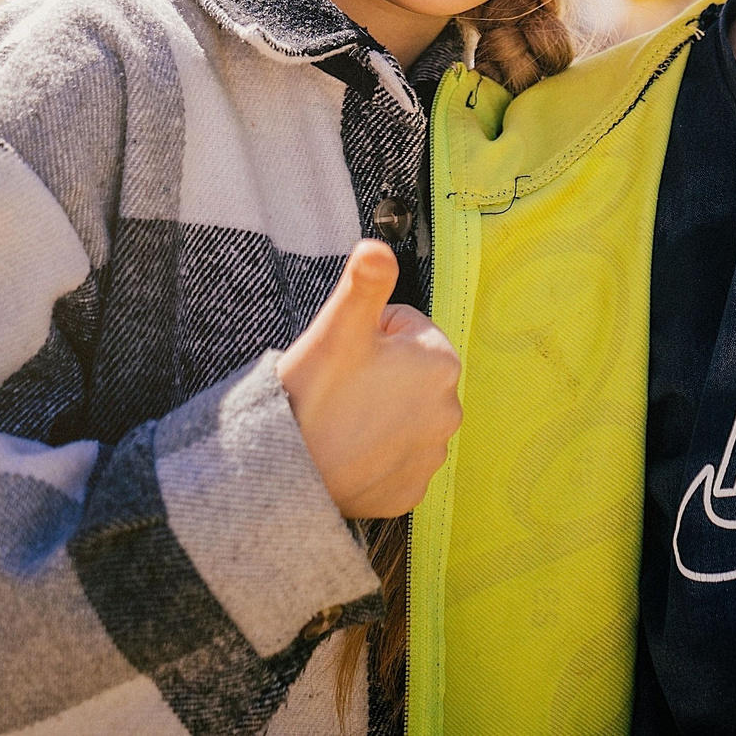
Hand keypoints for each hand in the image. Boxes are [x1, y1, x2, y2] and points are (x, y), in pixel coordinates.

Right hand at [276, 240, 461, 517]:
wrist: (286, 471)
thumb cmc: (313, 393)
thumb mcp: (339, 327)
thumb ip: (367, 281)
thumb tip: (378, 247)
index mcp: (441, 362)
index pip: (404, 328)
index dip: (369, 335)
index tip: (346, 355)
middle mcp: (450, 410)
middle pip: (408, 373)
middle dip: (380, 373)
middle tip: (340, 387)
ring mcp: (431, 454)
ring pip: (402, 414)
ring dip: (379, 412)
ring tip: (341, 418)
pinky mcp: (411, 489)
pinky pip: (396, 458)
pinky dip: (375, 454)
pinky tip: (347, 450)